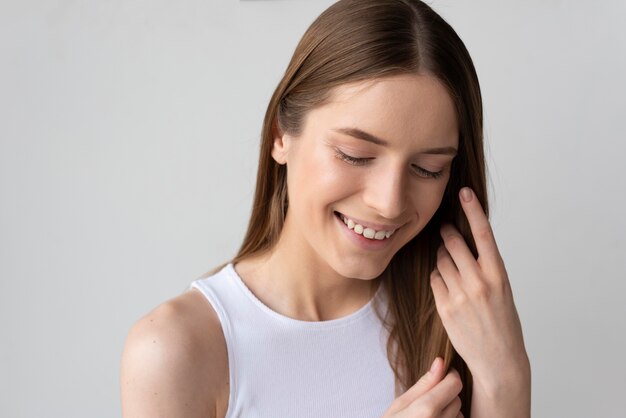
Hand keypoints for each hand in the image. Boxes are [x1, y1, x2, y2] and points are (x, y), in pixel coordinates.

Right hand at [381, 357, 462, 417]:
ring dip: (448, 413)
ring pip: (459, 415)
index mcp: (426, 410)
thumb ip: (423, 384)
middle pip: (457, 398)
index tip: (442, 375)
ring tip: (428, 417)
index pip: (454, 383)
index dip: (449, 376)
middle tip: (427, 402)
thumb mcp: (399, 405)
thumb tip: (440, 361)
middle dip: (446, 396)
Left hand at [430, 187, 529, 396]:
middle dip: (447, 235)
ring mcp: (460, 295)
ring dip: (442, 259)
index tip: (465, 193)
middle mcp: (479, 282)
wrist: (499, 359)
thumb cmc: (503, 322)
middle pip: (454, 243)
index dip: (473, 210)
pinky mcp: (445, 307)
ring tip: (452, 268)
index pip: (484, 234)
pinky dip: (438, 277)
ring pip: (441, 261)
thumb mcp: (503, 290)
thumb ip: (485, 267)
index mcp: (499, 274)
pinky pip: (434, 279)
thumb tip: (463, 245)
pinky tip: (447, 286)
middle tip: (446, 232)